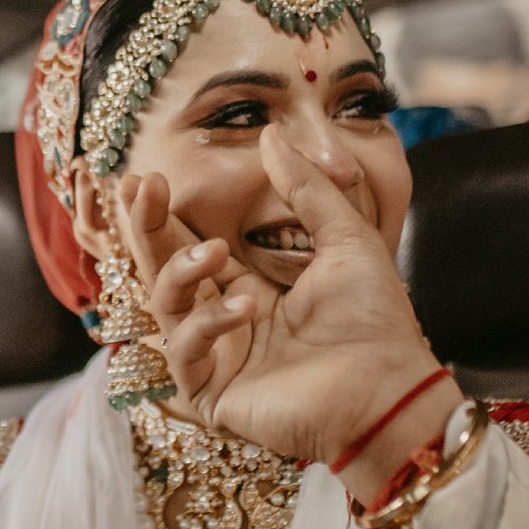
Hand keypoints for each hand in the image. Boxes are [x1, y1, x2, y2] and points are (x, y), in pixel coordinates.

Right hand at [123, 126, 461, 492]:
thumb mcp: (345, 237)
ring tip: (215, 252)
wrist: (389, 387)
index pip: (189, 246)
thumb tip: (270, 134)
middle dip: (147, 230)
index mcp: (250, 288)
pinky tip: (244, 309)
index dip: (163, 215)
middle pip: (164, 271)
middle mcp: (226, 323)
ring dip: (180, 272)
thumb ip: (305, 187)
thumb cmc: (375, 319)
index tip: (147, 178)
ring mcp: (218, 360)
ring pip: (166, 307)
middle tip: (139, 188)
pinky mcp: (214, 395)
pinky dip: (207, 325)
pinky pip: (185, 352)